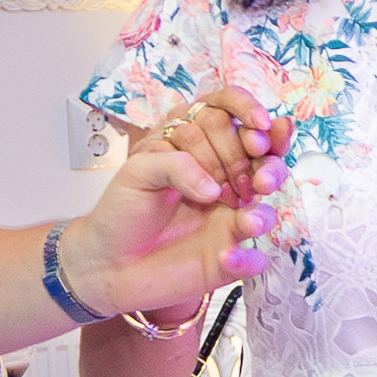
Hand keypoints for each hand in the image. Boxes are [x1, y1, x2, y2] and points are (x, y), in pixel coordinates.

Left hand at [59, 86, 282, 318]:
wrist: (109, 265)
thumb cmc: (121, 213)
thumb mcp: (138, 172)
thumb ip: (175, 164)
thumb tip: (212, 188)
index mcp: (196, 149)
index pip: (232, 115)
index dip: (249, 112)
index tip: (258, 125)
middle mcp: (220, 178)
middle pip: (258, 152)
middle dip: (255, 160)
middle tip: (239, 180)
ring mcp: (229, 216)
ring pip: (268, 202)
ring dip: (265, 201)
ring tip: (247, 218)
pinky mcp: (230, 257)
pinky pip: (255, 258)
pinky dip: (246, 259)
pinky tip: (227, 257)